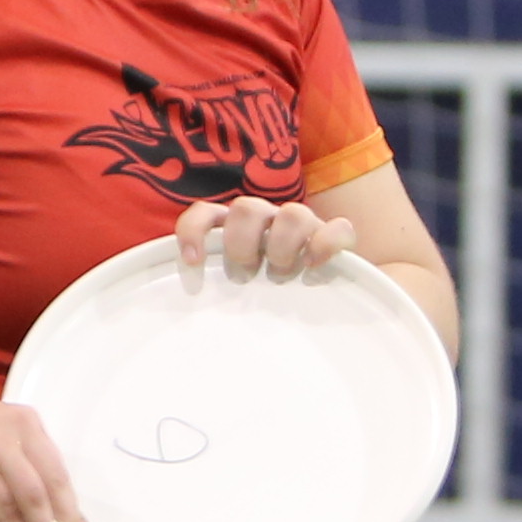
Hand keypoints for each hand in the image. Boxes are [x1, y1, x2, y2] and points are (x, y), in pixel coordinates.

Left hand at [172, 194, 361, 284]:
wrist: (314, 300)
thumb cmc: (262, 297)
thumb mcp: (232, 292)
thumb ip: (212, 291)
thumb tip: (183, 313)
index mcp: (235, 229)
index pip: (206, 213)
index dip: (194, 229)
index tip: (191, 260)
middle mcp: (266, 220)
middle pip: (247, 208)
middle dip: (242, 243)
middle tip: (245, 274)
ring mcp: (301, 226)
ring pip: (293, 213)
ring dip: (282, 246)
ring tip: (279, 274)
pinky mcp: (332, 237)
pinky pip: (338, 228)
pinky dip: (326, 244)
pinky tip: (313, 265)